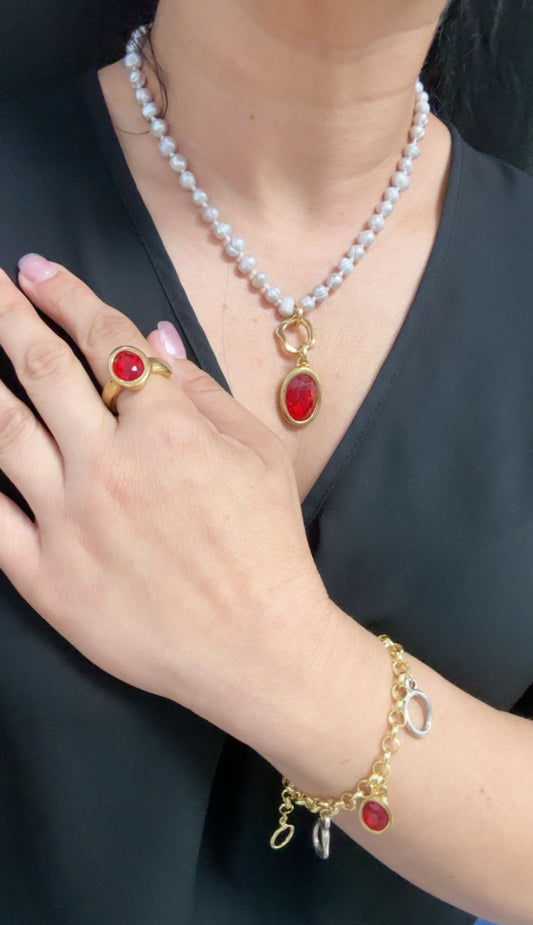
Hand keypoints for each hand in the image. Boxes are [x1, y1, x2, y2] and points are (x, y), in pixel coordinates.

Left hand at [0, 256, 332, 747]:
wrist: (258, 648)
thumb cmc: (269, 549)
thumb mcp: (261, 456)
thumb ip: (205, 390)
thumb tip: (154, 336)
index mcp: (168, 429)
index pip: (107, 341)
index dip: (68, 295)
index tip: (39, 271)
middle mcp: (109, 465)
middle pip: (39, 368)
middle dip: (5, 313)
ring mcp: (69, 521)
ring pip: (0, 430)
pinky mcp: (45, 578)